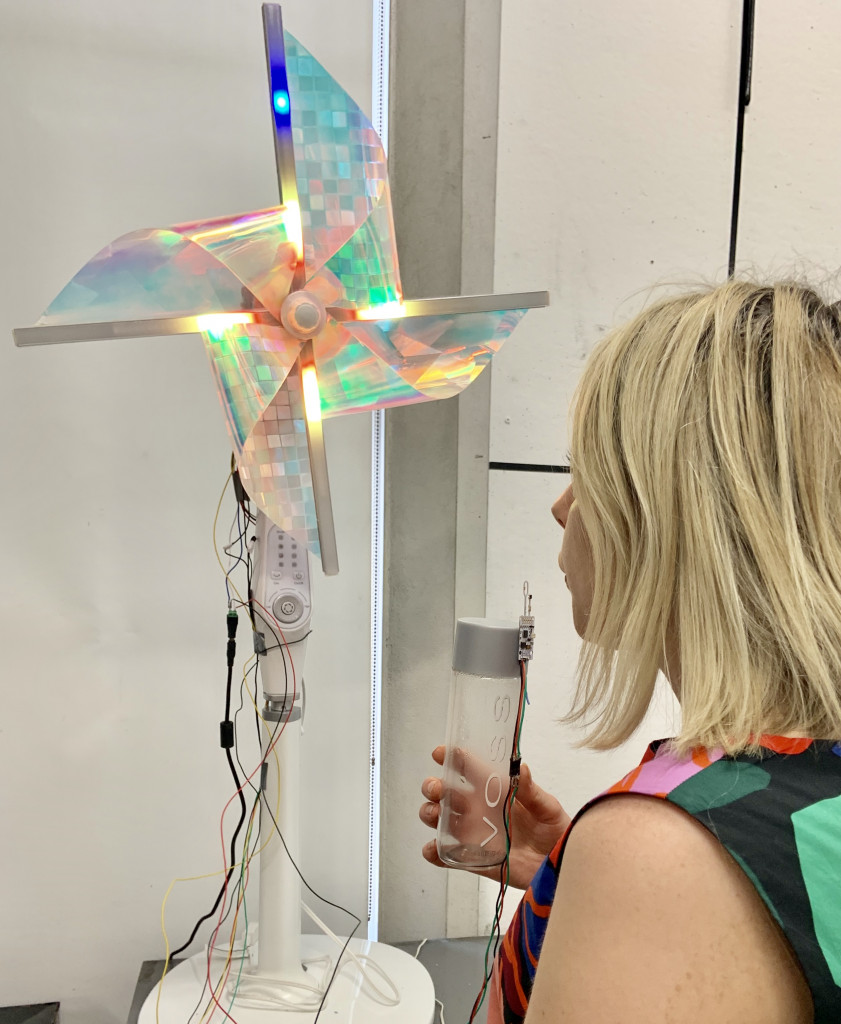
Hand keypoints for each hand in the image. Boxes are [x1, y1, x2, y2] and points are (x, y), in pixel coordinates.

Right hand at [419, 745, 571, 889]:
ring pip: (441, 821)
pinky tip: (434, 849)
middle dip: (434, 786)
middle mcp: (479, 809)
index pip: (468, 769)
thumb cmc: (554, 830)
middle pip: (446, 793)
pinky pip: (449, 856)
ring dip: (431, 814)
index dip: (452, 758)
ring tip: (435, 814)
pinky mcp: (475, 859)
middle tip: (437, 788)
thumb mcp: (546, 806)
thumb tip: (521, 767)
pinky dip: (436, 853)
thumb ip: (530, 790)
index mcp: (494, 790)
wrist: (559, 864)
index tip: (442, 754)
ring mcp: (474, 834)